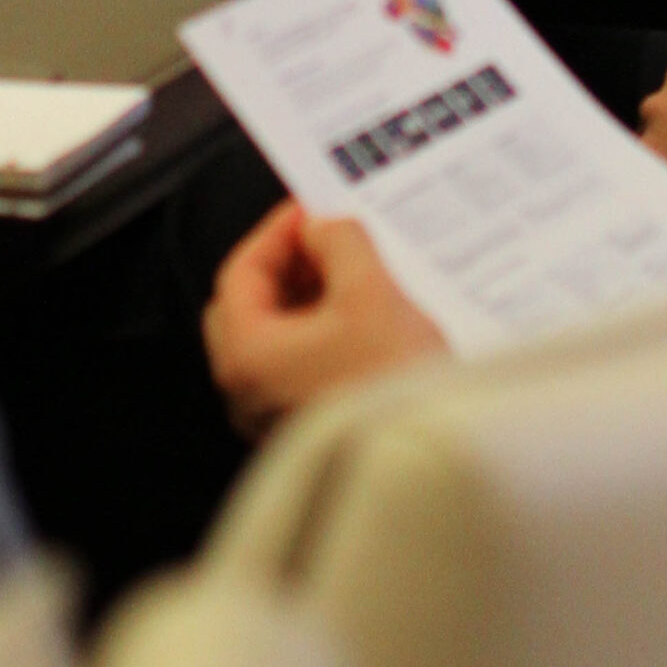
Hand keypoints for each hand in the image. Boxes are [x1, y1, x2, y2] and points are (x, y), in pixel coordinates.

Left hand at [202, 200, 443, 439]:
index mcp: (247, 355)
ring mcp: (270, 413)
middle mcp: (246, 390)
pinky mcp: (301, 423)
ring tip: (353, 270)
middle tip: (329, 237)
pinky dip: (318, 328)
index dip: (278, 232)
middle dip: (288, 264)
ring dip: (306, 295)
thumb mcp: (370, 290)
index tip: (313, 209)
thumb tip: (322, 227)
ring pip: (273, 334)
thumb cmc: (391, 382)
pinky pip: (294, 362)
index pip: (241, 273)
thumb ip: (339, 242)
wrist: (424, 457)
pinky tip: (360, 313)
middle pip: (249, 304)